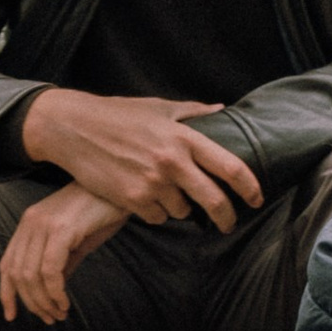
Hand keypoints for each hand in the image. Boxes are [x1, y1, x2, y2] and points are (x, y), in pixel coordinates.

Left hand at [0, 183, 128, 325]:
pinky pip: (50, 269)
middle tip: (50, 318)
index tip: (12, 316)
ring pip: (32, 275)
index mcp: (29, 224)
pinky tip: (65, 301)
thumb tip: (51, 292)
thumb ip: (60, 264)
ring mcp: (44, 224)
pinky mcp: (62, 229)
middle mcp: (30, 223)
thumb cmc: (101, 212)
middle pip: (18, 274)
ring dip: (44, 301)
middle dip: (32, 303)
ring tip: (60, 313)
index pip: (7, 264)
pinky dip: (55, 291)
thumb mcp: (75, 242)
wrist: (120, 189)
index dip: (6, 293)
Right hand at [18, 84, 264, 227]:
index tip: (257, 198)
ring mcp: (152, 183)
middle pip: (214, 200)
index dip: (250, 187)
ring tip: (164, 192)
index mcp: (184, 137)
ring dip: (179, 207)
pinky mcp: (132, 200)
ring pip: (182, 211)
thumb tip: (221, 109)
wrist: (74, 128)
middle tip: (228, 223)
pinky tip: (143, 196)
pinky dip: (155, 212)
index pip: (230, 167)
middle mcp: (172, 161)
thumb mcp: (157, 107)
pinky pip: (157, 217)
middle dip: (226, 217)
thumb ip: (192, 112)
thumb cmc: (117, 115)